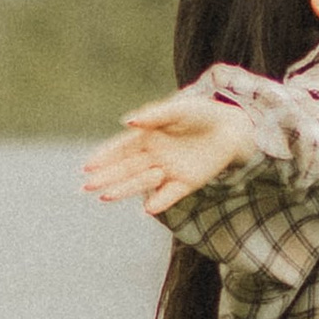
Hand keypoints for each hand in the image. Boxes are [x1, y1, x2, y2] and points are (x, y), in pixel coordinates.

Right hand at [81, 90, 254, 215]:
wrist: (232, 128)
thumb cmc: (202, 114)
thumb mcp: (178, 109)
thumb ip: (154, 115)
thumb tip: (127, 122)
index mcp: (148, 137)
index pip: (121, 149)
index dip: (104, 156)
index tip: (86, 165)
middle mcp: (154, 156)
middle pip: (125, 168)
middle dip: (105, 176)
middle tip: (85, 186)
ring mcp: (169, 171)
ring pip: (141, 182)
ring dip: (123, 189)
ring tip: (104, 196)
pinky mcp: (186, 183)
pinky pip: (170, 194)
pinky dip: (160, 201)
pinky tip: (147, 209)